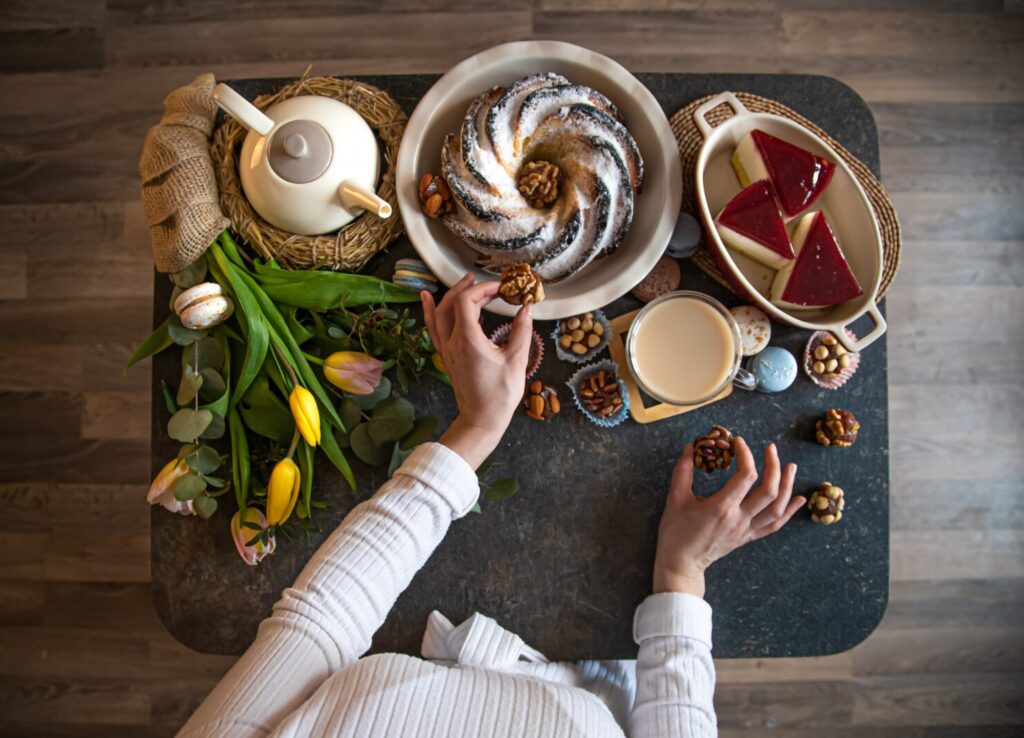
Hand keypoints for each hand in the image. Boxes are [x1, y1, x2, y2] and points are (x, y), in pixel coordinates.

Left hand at [421, 274, 532, 467]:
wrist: (481, 419)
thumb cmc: (500, 395)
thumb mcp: (516, 361)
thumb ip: (522, 331)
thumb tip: (526, 309)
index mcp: (468, 341)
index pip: (466, 301)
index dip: (483, 289)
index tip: (501, 289)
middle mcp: (452, 342)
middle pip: (451, 303)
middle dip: (469, 288)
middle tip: (488, 284)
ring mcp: (446, 349)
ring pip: (439, 313)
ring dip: (451, 294)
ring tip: (465, 281)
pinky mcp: (446, 356)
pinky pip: (433, 328)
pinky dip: (430, 310)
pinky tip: (426, 298)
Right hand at [652, 438, 803, 597]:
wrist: (682, 563)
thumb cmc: (676, 531)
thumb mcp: (675, 498)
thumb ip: (683, 471)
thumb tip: (689, 447)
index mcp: (721, 507)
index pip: (745, 476)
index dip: (746, 455)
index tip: (738, 442)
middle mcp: (739, 519)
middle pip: (768, 491)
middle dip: (773, 466)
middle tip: (771, 449)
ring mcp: (746, 530)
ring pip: (777, 509)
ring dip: (787, 486)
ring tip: (790, 466)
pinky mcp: (748, 537)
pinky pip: (775, 525)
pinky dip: (789, 511)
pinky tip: (799, 498)